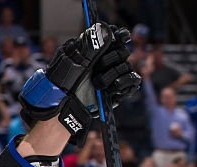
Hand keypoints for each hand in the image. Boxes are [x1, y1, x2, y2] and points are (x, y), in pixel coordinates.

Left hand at [18, 23, 138, 145]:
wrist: (63, 105)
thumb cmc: (62, 82)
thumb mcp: (72, 59)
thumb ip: (90, 45)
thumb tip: (106, 30)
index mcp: (96, 51)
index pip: (117, 37)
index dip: (119, 36)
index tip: (117, 37)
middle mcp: (106, 62)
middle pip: (123, 51)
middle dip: (111, 58)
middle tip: (97, 66)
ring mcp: (113, 76)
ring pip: (126, 66)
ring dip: (112, 74)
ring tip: (97, 83)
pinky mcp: (119, 91)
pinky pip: (133, 80)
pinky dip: (124, 82)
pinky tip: (113, 87)